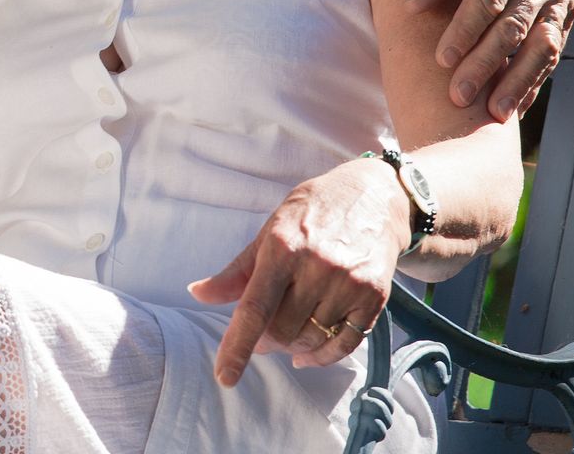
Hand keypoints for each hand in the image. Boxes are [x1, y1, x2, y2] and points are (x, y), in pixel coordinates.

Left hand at [188, 159, 407, 386]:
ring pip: (311, 339)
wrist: (375, 196)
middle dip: (265, 342)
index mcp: (283, 247)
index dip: (236, 346)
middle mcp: (318, 266)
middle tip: (261, 336)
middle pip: (282, 330)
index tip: (224, 377)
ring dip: (292, 348)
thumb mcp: (269, 230)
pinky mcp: (374, 297)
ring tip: (286, 335)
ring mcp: (349, 284)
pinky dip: (322, 356)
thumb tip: (198, 294)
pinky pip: (344, 344)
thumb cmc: (312, 212)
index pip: (254, 308)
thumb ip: (236, 270)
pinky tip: (308, 354)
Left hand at [407, 0, 573, 120]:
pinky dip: (536, 79)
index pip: (487, 0)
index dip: (465, 32)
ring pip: (542, 47)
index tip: (441, 59)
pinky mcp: (570, 12)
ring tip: (493, 114)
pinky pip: (555, 51)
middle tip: (458, 96)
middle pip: (514, 29)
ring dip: (518, 83)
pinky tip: (517, 104)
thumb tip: (411, 7)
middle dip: (485, 65)